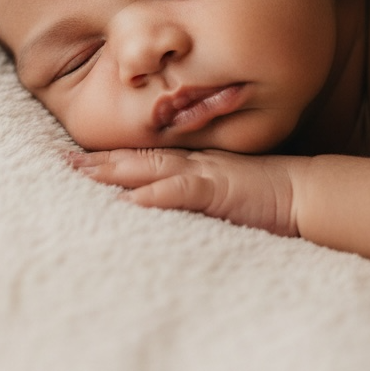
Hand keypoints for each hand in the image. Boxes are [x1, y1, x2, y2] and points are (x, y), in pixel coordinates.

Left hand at [70, 148, 301, 237]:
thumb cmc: (269, 198)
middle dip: (100, 162)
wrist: (306, 193)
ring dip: (116, 170)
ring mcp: (206, 174)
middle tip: (63, 162)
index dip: (111, 160)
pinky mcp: (220, 190)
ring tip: (82, 173)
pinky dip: (157, 194)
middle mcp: (194, 164)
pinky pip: (183, 191)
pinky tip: (132, 200)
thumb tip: (163, 210)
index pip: (146, 161)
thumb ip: (198, 199)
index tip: (78, 161)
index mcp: (194, 166)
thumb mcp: (226, 197)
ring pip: (152, 168)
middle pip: (138, 160)